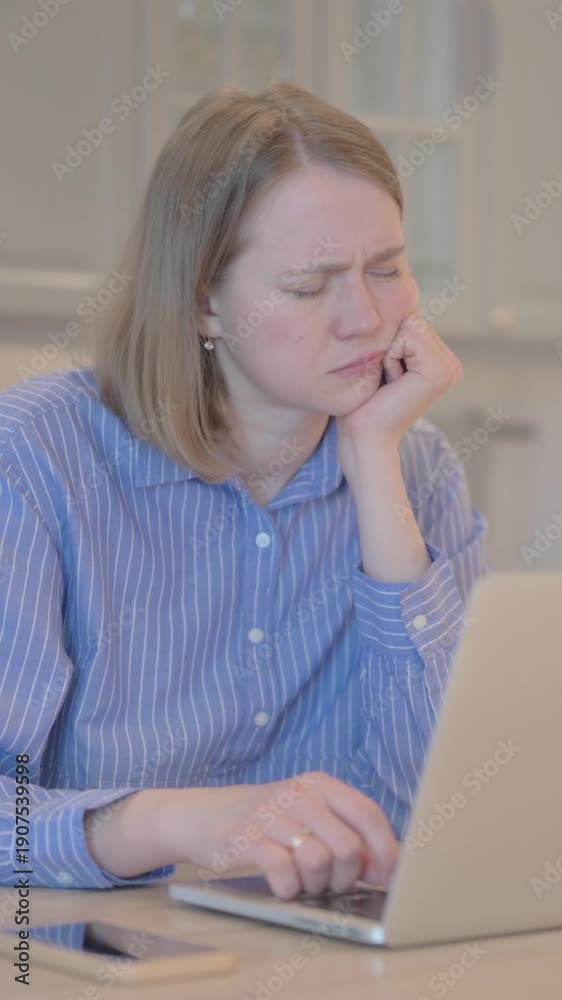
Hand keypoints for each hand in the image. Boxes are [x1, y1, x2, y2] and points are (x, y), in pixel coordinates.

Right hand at [162, 773, 398, 898]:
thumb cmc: (271, 822)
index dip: (385, 850)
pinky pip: (283, 872)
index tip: (388, 878)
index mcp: (321, 785)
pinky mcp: (246, 839)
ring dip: (316, 885)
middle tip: (333, 883)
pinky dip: (288, 888)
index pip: (368, 813)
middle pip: (347, 845)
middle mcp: (299, 794)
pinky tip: (283, 885)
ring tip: (305, 882)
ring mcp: (271, 815)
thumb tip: (386, 869)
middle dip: (347, 876)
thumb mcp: (310, 814)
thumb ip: (346, 832)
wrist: (208, 816)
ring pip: (318, 861)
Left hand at [336, 311, 461, 474]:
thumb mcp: (380, 358)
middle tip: (386, 379)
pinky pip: (407, 337)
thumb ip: (393, 333)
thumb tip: (390, 296)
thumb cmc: (363, 401)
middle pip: (412, 318)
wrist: (364, 436)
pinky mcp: (439, 372)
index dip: (388, 339)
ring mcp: (449, 368)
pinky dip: (390, 356)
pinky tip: (391, 383)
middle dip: (389, 343)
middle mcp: (451, 363)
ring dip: (389, 350)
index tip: (385, 373)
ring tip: (388, 381)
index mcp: (440, 359)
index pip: (411, 318)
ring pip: (410, 325)